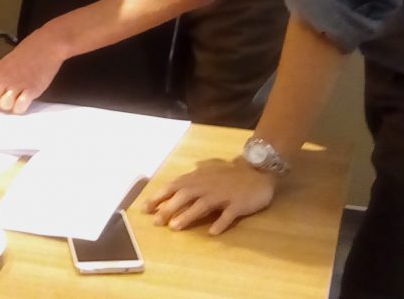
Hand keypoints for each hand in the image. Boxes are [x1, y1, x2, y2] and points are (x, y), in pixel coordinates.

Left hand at [0, 34, 65, 113]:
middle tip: (2, 100)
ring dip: (9, 106)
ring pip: (4, 105)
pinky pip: (20, 107)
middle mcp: (5, 78)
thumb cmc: (29, 51)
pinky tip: (24, 102)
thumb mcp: (8, 61)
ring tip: (15, 100)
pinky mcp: (31, 90)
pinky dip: (20, 108)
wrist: (47, 45)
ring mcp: (17, 85)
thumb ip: (0, 74)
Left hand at [144, 158, 276, 234]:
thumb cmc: (231, 173)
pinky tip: (211, 232)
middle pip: (184, 196)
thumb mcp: (209, 170)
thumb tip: (176, 181)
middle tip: (156, 222)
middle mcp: (207, 185)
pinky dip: (220, 223)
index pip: (173, 186)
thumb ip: (192, 176)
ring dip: (188, 215)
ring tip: (175, 227)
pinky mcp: (238, 204)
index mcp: (198, 178)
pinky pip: (228, 215)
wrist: (258, 171)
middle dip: (169, 209)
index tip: (145, 209)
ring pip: (202, 205)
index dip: (158, 197)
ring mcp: (223, 195)